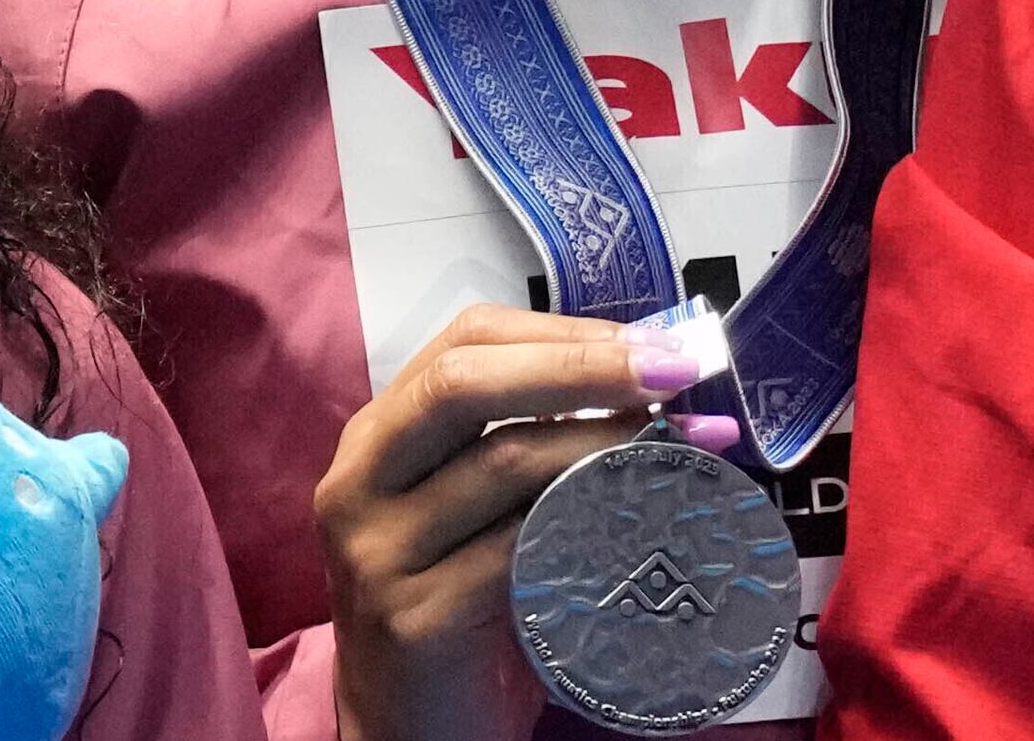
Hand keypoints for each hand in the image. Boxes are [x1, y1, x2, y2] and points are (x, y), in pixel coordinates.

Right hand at [317, 305, 688, 740]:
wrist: (406, 726)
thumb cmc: (452, 608)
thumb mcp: (469, 514)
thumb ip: (522, 452)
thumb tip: (650, 392)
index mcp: (374, 438)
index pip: (460, 342)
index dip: (560, 332)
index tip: (651, 341)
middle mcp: (358, 480)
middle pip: (464, 385)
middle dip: (579, 366)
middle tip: (673, 369)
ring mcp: (378, 550)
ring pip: (500, 466)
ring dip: (602, 445)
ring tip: (675, 445)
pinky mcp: (414, 617)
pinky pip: (513, 553)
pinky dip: (582, 529)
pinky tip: (634, 526)